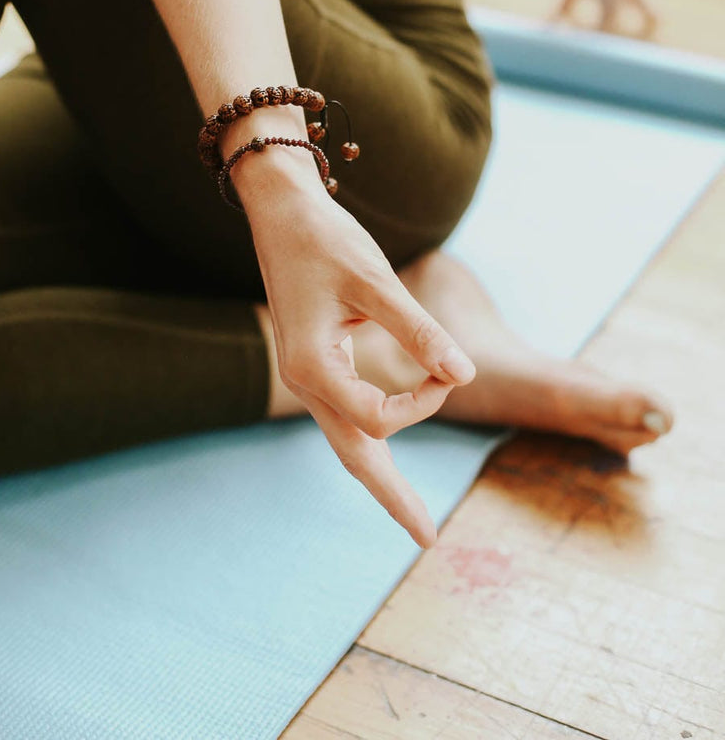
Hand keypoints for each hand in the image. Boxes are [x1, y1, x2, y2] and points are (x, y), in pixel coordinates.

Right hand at [240, 154, 475, 547]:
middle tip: (427, 539)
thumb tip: (466, 374)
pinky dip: (372, 436)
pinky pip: (346, 413)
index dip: (425, 401)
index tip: (449, 364)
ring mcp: (307, 374)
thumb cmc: (325, 239)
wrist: (282, 208)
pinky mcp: (316, 361)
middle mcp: (305, 380)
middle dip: (392, 496)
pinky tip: (390, 449)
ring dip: (381, 473)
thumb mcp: (376, 282)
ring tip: (412, 513)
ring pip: (347, 438)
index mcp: (311, 368)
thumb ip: (419, 331)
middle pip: (353, 454)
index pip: (380, 417)